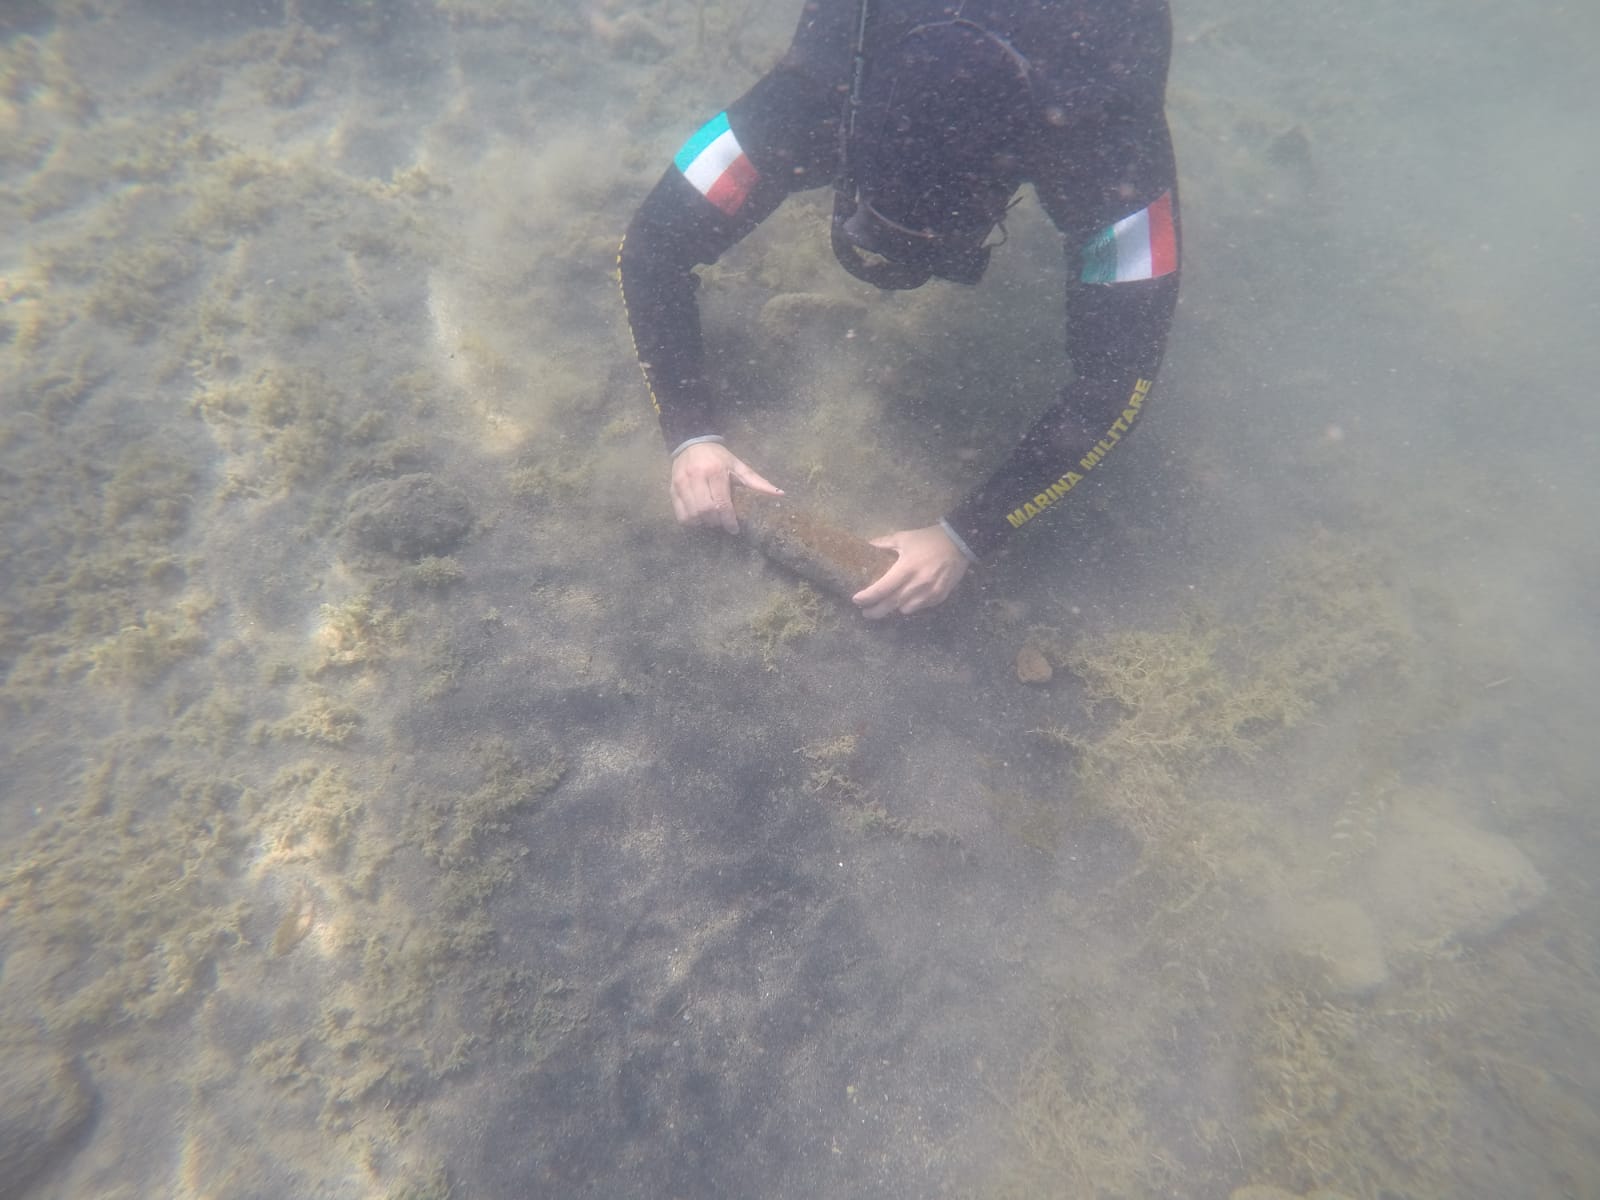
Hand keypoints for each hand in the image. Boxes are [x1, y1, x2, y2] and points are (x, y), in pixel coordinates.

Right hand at [670, 442, 782, 532]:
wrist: (691, 442)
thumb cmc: (718, 456)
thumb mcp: (738, 466)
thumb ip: (757, 482)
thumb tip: (780, 494)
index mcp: (715, 472)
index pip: (722, 503)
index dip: (729, 520)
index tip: (734, 529)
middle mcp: (696, 477)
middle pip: (706, 511)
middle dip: (716, 521)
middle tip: (722, 521)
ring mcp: (681, 484)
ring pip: (692, 515)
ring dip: (703, 523)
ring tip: (710, 519)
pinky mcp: (672, 489)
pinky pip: (679, 514)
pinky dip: (689, 521)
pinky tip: (697, 518)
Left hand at [852, 525, 970, 618]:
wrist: (959, 543)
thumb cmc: (929, 539)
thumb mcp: (904, 537)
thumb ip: (884, 543)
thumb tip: (867, 545)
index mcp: (905, 569)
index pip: (881, 589)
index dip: (867, 597)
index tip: (856, 600)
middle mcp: (916, 585)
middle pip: (890, 605)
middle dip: (875, 611)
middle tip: (865, 613)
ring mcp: (929, 593)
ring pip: (905, 609)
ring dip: (894, 608)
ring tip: (888, 604)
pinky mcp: (939, 597)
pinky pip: (920, 607)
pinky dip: (911, 605)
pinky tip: (908, 599)